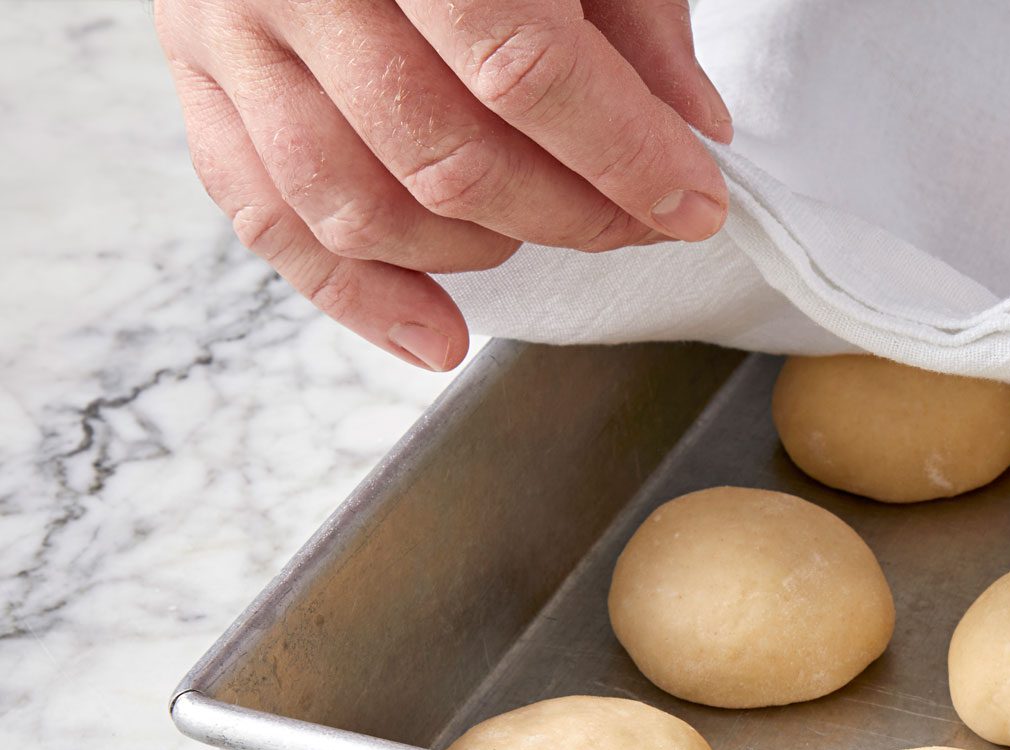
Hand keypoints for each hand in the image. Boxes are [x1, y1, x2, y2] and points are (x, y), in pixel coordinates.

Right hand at [156, 0, 732, 370]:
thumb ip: (631, 9)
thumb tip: (693, 126)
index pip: (523, 70)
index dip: (623, 154)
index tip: (694, 202)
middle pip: (446, 155)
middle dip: (570, 214)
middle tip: (639, 219)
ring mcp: (228, 28)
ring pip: (357, 206)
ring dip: (476, 253)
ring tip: (544, 233)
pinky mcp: (193, 74)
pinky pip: (265, 220)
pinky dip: (356, 298)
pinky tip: (437, 335)